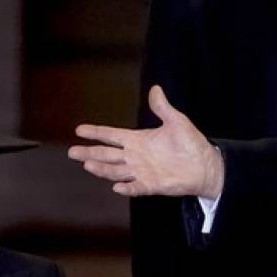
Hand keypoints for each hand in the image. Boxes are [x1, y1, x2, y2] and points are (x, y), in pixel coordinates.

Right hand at [68, 86, 225, 198]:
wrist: (204, 165)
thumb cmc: (190, 143)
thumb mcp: (176, 121)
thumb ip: (162, 108)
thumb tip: (155, 89)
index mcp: (138, 140)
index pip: (112, 136)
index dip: (96, 133)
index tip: (79, 130)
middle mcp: (135, 156)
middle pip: (107, 155)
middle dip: (90, 152)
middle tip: (72, 152)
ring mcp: (141, 171)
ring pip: (116, 171)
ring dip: (102, 169)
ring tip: (88, 164)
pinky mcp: (151, 185)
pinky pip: (135, 187)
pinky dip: (127, 187)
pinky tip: (117, 186)